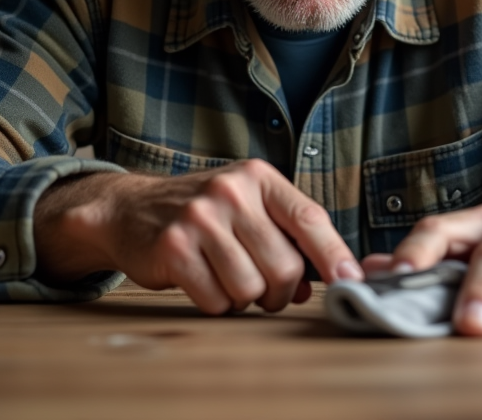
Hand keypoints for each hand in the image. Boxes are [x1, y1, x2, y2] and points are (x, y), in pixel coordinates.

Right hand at [33, 159, 363, 313]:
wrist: (131, 209)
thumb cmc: (203, 212)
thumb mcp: (247, 207)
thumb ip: (285, 238)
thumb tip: (316, 285)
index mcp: (258, 177)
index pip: (310, 218)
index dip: (334, 255)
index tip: (350, 280)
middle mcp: (231, 192)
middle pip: (284, 266)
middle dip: (279, 292)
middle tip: (265, 291)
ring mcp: (200, 218)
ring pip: (251, 288)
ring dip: (244, 299)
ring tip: (228, 279)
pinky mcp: (174, 249)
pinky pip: (216, 300)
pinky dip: (216, 304)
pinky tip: (204, 282)